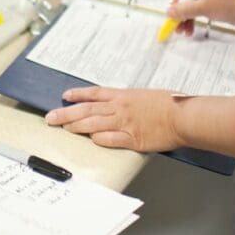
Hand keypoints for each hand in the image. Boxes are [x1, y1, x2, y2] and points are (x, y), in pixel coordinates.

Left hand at [45, 86, 184, 151]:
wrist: (183, 115)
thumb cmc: (169, 103)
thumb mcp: (145, 95)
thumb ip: (129, 101)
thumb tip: (118, 105)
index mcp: (123, 95)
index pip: (94, 94)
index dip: (78, 95)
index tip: (65, 96)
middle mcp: (120, 108)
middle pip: (87, 110)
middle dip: (66, 113)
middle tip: (51, 117)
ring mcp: (124, 123)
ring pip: (93, 124)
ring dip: (76, 126)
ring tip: (62, 128)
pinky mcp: (132, 139)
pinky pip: (109, 139)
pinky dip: (98, 139)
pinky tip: (89, 140)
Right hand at [168, 0, 234, 35]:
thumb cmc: (229, 4)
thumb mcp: (204, 7)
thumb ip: (185, 9)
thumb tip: (169, 12)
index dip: (176, 0)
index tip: (177, 13)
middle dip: (179, 12)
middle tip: (176, 25)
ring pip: (187, 5)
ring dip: (184, 18)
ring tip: (183, 31)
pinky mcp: (210, 2)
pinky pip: (195, 9)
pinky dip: (191, 18)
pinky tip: (190, 29)